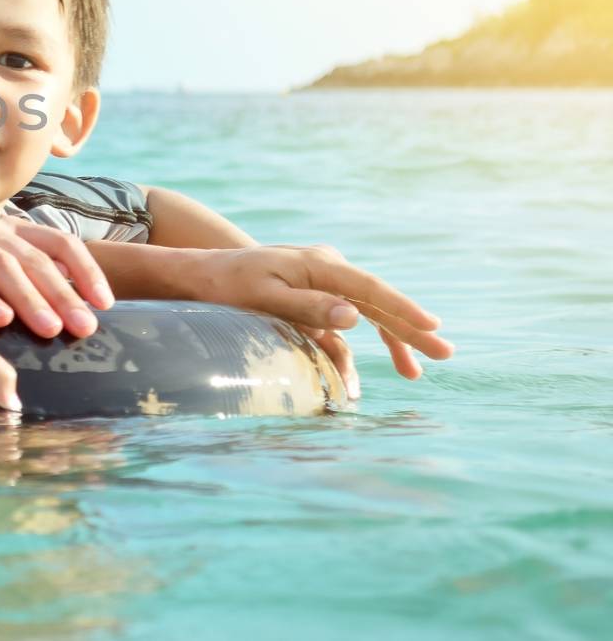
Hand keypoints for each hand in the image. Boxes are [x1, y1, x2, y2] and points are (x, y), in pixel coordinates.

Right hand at [0, 210, 113, 337]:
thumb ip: (33, 294)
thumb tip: (86, 317)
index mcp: (7, 228)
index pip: (56, 242)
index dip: (84, 270)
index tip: (104, 305)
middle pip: (30, 256)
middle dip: (60, 293)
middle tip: (81, 326)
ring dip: (27, 298)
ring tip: (48, 328)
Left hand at [184, 244, 455, 398]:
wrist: (199, 274)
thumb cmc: (228, 285)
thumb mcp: (265, 296)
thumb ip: (309, 306)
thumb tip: (356, 316)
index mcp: (319, 264)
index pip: (371, 290)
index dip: (404, 310)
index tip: (432, 327)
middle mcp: (326, 268)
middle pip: (376, 301)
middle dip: (410, 329)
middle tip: (445, 353)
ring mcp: (320, 282)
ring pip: (364, 313)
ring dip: (388, 341)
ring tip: (414, 372)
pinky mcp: (310, 298)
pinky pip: (340, 324)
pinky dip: (350, 349)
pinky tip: (355, 379)